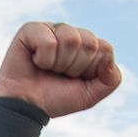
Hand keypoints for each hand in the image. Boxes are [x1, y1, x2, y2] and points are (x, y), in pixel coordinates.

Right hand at [0, 22, 120, 119]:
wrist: (26, 107)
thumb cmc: (56, 99)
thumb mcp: (90, 95)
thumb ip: (111, 78)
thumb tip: (108, 53)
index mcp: (86, 45)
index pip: (104, 48)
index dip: (91, 69)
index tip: (76, 79)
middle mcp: (70, 33)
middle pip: (89, 42)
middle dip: (75, 67)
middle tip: (60, 74)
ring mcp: (51, 29)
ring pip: (71, 39)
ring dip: (59, 63)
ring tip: (47, 68)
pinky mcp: (31, 29)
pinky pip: (48, 40)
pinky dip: (43, 59)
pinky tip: (34, 62)